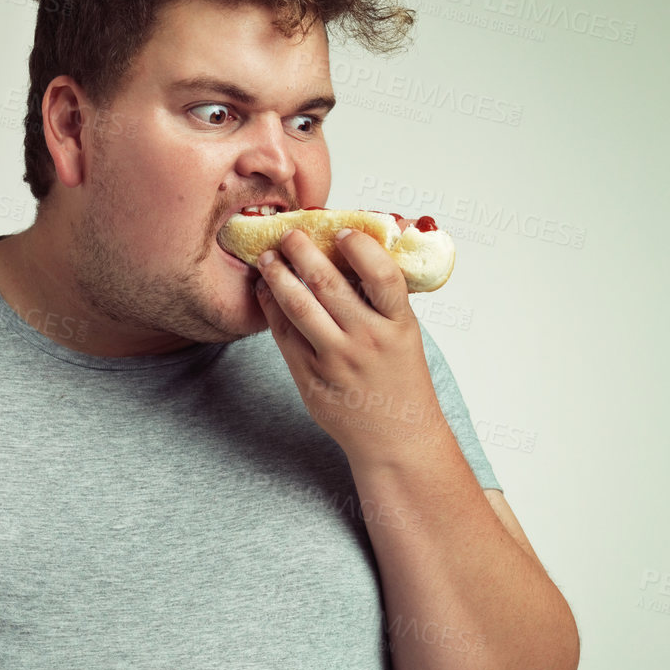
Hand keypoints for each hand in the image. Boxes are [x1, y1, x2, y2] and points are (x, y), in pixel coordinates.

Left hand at [253, 227, 449, 468]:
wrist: (396, 438)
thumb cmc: (400, 380)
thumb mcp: (405, 335)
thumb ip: (381, 299)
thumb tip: (351, 252)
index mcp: (398, 326)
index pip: (382, 276)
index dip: (361, 247)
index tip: (344, 230)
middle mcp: (367, 342)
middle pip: (329, 285)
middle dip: (303, 252)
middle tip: (289, 234)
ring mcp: (336, 362)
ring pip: (299, 307)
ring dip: (278, 275)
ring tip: (268, 258)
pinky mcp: (310, 379)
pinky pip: (284, 335)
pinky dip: (271, 308)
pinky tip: (265, 292)